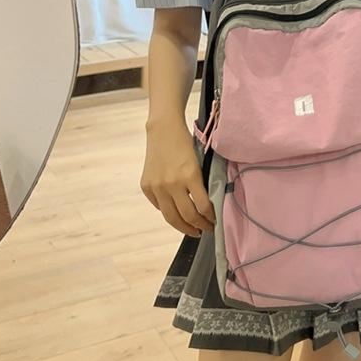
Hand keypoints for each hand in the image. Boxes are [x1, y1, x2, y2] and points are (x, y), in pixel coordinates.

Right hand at [140, 122, 215, 237]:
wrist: (164, 129)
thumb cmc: (185, 143)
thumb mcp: (199, 162)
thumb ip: (200, 183)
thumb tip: (205, 206)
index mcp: (190, 176)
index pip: (202, 206)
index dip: (210, 218)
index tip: (214, 221)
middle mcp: (172, 184)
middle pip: (187, 216)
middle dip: (199, 226)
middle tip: (206, 229)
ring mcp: (157, 186)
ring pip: (171, 217)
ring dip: (183, 227)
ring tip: (192, 230)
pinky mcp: (146, 186)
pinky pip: (159, 206)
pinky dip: (168, 212)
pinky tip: (176, 213)